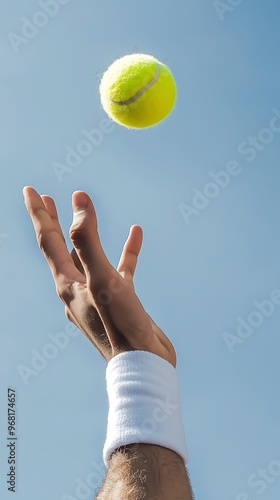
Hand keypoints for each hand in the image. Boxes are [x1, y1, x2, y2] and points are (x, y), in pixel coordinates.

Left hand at [23, 187, 175, 365]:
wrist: (143, 365)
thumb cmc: (120, 326)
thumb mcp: (101, 279)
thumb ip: (87, 240)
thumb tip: (78, 201)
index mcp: (67, 284)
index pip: (47, 240)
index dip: (38, 213)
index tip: (30, 190)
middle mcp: (77, 289)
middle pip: (60, 248)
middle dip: (52, 222)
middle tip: (44, 199)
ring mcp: (98, 295)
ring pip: (88, 257)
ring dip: (85, 234)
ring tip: (85, 213)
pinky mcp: (119, 300)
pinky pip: (120, 268)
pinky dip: (125, 250)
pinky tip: (135, 234)